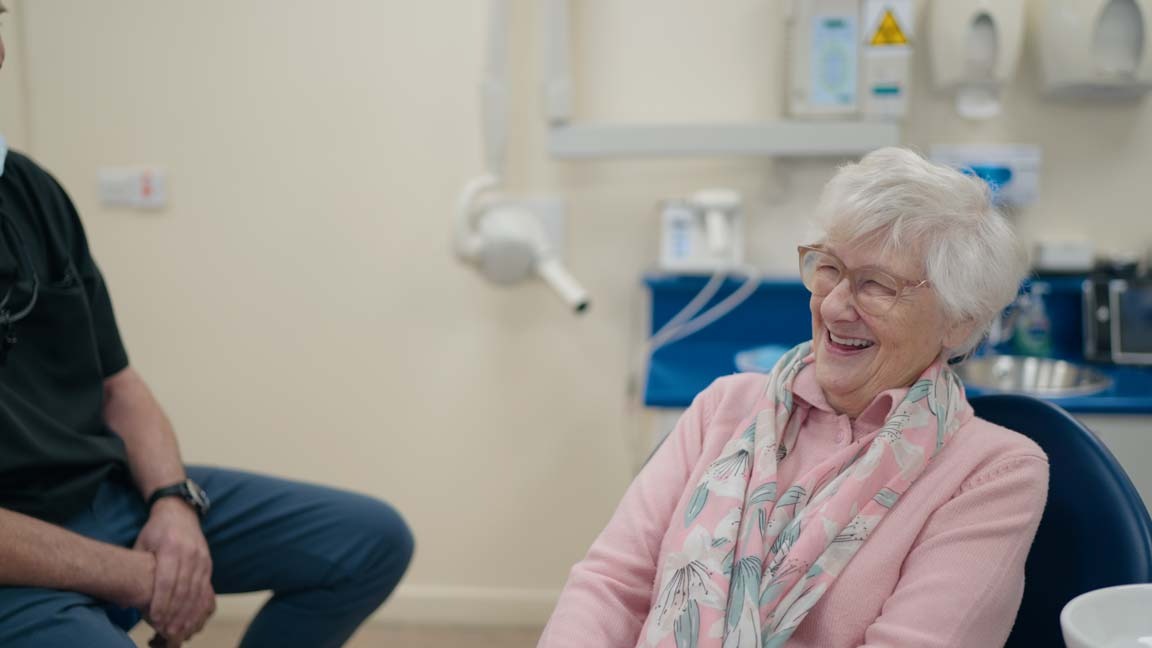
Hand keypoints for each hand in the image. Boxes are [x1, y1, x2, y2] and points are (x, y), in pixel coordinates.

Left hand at [134, 498, 215, 643]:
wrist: (180, 511)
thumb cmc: (156, 530)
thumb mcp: (141, 544)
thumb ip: (135, 570)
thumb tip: (123, 600)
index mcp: (171, 547)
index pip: (167, 580)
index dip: (161, 601)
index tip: (155, 619)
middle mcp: (190, 553)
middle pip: (183, 588)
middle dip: (175, 612)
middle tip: (167, 631)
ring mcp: (202, 558)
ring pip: (196, 591)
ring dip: (188, 612)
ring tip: (179, 629)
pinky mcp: (208, 563)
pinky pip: (206, 587)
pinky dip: (199, 605)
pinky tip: (193, 617)